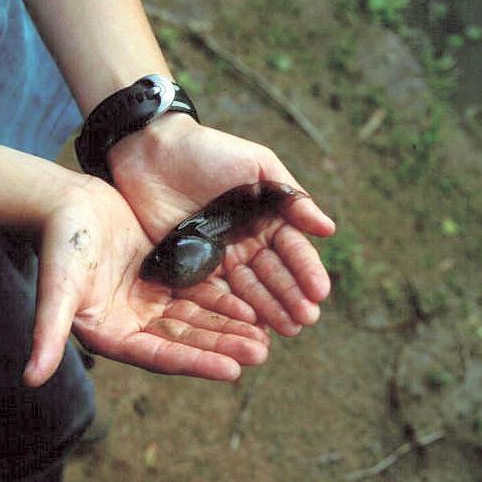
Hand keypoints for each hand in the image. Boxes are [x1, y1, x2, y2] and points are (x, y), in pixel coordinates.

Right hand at [23, 177, 269, 386]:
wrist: (64, 202)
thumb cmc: (59, 243)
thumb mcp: (57, 288)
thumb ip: (47, 333)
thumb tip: (29, 380)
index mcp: (110, 335)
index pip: (160, 355)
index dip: (197, 362)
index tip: (233, 370)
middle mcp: (132, 324)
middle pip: (186, 340)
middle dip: (223, 346)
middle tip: (262, 353)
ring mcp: (149, 302)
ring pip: (196, 319)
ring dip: (228, 328)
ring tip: (265, 336)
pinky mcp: (161, 278)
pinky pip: (198, 293)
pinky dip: (223, 301)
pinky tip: (252, 306)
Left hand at [108, 114, 335, 336]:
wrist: (152, 150)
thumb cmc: (208, 150)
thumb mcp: (256, 165)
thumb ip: (290, 198)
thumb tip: (329, 229)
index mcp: (266, 220)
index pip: (292, 251)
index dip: (306, 271)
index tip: (320, 293)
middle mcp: (245, 244)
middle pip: (272, 277)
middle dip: (291, 298)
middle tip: (305, 321)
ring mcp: (217, 258)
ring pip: (246, 291)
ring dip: (267, 311)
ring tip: (285, 331)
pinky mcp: (188, 268)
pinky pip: (211, 293)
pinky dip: (229, 311)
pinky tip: (246, 326)